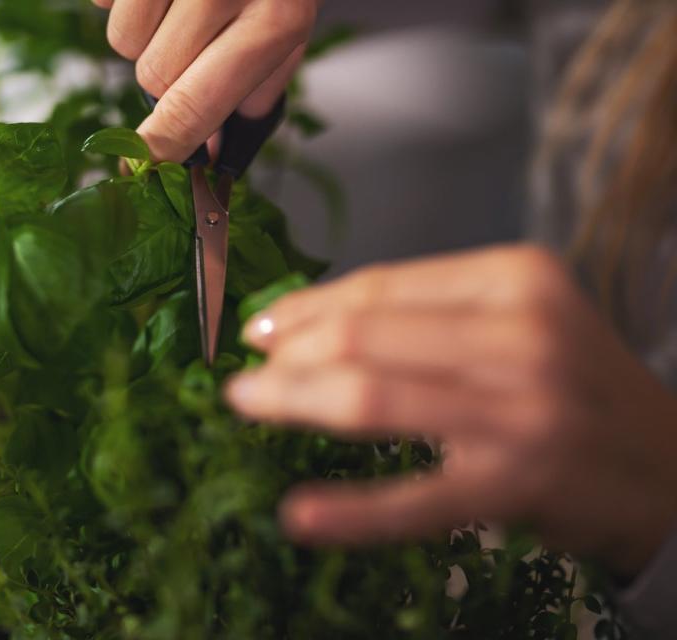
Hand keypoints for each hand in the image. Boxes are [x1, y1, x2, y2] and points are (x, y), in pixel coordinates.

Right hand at [90, 0, 318, 161]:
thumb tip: (211, 149)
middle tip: (195, 42)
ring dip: (144, 32)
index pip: (194, 106)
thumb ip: (258, 90)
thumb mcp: (291, 23)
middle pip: (152, 77)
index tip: (141, 161)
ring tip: (179, 1)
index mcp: (274, 19)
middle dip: (167, 74)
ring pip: (123, 39)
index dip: (161, 145)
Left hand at [225, 245, 676, 576]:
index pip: (384, 285)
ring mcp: (522, 412)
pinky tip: (301, 516)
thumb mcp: (519, 320)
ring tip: (249, 403)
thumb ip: (427, 312)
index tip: (262, 325)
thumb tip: (310, 318)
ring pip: (373, 397)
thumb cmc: (571, 385)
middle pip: (367, 334)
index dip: (308, 305)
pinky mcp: (519, 485)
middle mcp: (524, 335)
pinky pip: (417, 500)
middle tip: (247, 372)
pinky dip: (353, 510)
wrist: (668, 467)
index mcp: (518, 279)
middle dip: (290, 353)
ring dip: (294, 400)